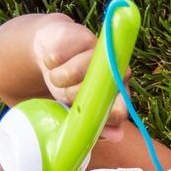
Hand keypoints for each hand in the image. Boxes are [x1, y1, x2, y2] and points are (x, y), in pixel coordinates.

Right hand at [32, 14, 129, 141]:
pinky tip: (54, 59)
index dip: (103, 116)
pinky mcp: (80, 35)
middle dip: (72, 95)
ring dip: (58, 78)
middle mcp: (114, 70)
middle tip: (67, 90)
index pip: (120, 109)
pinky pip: (57, 56)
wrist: (52, 52)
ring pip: (73, 72)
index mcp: (119, 92)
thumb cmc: (69, 85)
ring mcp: (99, 51)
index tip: (85, 116)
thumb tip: (118, 136)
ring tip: (58, 75)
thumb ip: (97, 124)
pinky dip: (50, 62)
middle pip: (92, 91)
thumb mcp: (79, 109)